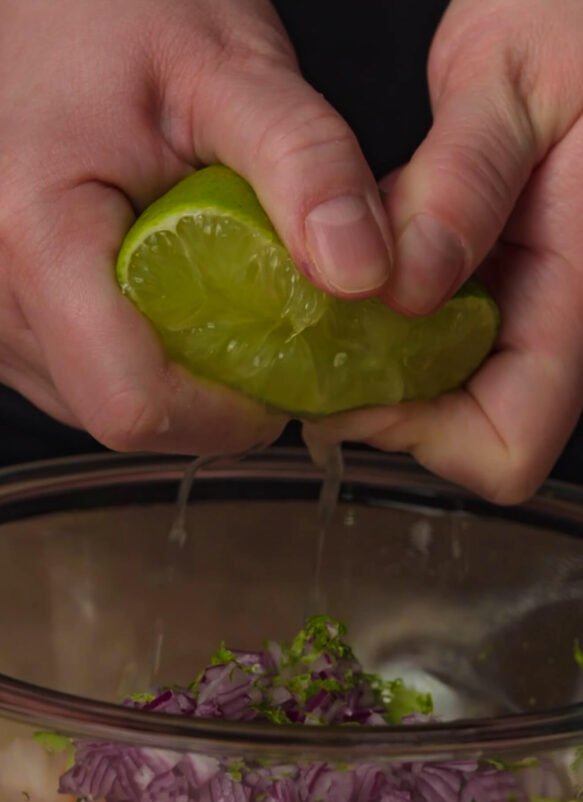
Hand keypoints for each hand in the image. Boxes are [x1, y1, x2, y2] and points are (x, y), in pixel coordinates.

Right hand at [0, 0, 391, 454]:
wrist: (48, 3)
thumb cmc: (118, 14)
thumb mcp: (230, 68)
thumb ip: (304, 164)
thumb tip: (363, 273)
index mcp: (39, 238)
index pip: (134, 406)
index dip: (226, 416)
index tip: (283, 379)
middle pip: (123, 416)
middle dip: (212, 397)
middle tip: (264, 325)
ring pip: (104, 405)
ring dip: (179, 379)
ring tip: (216, 298)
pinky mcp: (9, 315)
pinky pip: (82, 378)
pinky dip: (143, 357)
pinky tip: (170, 297)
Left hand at [307, 0, 582, 502]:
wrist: (581, 9)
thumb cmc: (575, 20)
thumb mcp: (512, 76)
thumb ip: (463, 183)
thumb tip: (406, 287)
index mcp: (578, 291)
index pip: (505, 445)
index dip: (420, 432)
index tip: (352, 377)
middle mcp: (558, 321)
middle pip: (470, 436)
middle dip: (389, 401)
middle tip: (326, 337)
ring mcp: (531, 313)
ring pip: (452, 399)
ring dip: (384, 364)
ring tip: (347, 292)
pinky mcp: (503, 293)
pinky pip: (441, 350)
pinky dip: (392, 330)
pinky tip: (369, 275)